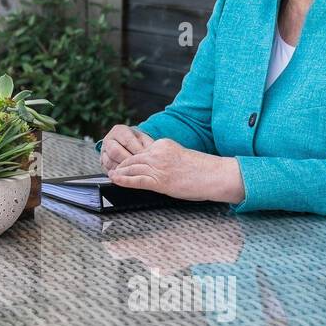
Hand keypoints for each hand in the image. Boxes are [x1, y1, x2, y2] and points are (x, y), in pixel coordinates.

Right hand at [100, 124, 153, 173]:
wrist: (129, 147)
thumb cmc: (138, 143)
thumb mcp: (144, 140)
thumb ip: (147, 145)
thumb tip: (151, 154)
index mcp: (119, 131)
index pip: (127, 141)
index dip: (137, 151)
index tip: (146, 158)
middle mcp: (108, 140)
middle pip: (115, 151)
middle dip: (128, 161)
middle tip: (139, 167)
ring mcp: (104, 152)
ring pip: (109, 161)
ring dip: (122, 169)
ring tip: (133, 173)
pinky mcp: (102, 163)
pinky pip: (107, 170)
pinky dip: (117, 174)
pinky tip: (126, 176)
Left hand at [110, 138, 245, 203]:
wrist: (213, 174)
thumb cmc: (202, 169)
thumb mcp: (181, 156)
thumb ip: (167, 158)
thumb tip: (159, 168)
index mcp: (164, 144)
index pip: (142, 150)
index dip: (132, 158)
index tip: (125, 162)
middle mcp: (158, 153)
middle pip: (134, 158)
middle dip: (123, 165)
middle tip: (114, 169)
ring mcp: (158, 166)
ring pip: (132, 168)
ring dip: (120, 172)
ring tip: (112, 175)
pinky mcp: (159, 180)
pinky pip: (136, 180)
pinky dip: (124, 180)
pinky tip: (116, 181)